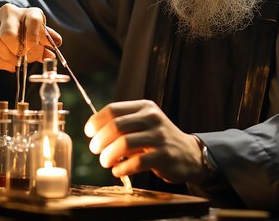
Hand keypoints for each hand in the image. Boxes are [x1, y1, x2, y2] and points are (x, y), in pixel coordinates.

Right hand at [0, 3, 61, 71]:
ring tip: (16, 63)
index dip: (33, 37)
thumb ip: (46, 44)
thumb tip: (50, 55)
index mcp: (29, 12)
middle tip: (23, 59)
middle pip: (8, 34)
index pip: (33, 21)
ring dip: (6, 58)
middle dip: (16, 51)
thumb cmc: (28, 31)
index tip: (34, 50)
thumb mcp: (40, 35)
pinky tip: (6, 63)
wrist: (6, 23)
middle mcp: (8, 11)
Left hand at [84, 99, 208, 183]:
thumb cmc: (158, 139)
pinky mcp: (164, 156)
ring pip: (124, 144)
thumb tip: (94, 132)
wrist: (189, 154)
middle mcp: (152, 119)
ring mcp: (159, 137)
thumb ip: (123, 124)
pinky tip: (118, 171)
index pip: (113, 109)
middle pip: (116, 126)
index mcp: (144, 107)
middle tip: (95, 149)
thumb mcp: (144, 124)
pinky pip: (136, 163)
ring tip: (105, 161)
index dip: (96, 121)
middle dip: (99, 140)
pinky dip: (121, 169)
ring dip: (108, 155)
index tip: (89, 132)